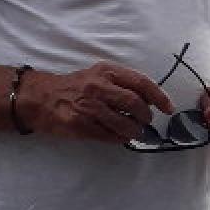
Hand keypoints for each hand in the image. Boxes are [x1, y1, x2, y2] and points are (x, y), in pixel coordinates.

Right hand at [15, 61, 176, 141]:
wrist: (40, 98)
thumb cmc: (75, 87)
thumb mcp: (98, 75)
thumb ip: (122, 84)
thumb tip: (149, 100)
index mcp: (106, 72)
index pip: (140, 82)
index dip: (159, 96)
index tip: (168, 108)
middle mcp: (98, 87)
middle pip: (134, 104)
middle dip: (146, 116)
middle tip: (146, 122)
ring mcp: (88, 106)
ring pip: (124, 123)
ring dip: (134, 131)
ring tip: (134, 131)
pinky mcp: (80, 124)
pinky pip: (109, 136)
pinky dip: (120, 138)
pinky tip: (120, 136)